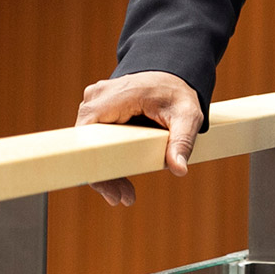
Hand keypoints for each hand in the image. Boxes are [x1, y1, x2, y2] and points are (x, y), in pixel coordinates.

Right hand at [74, 70, 204, 204]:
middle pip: (87, 146)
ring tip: (125, 194)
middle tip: (123, 199)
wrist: (173, 74)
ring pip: (90, 145)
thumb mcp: (187, 116)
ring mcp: (95, 105)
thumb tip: (179, 168)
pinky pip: (96, 140)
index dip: (96, 169)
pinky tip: (119, 180)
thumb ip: (182, 141)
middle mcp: (95, 99)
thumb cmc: (178, 92)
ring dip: (105, 171)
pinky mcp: (99, 112)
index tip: (112, 192)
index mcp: (111, 98)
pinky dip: (107, 159)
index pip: (89, 139)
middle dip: (103, 176)